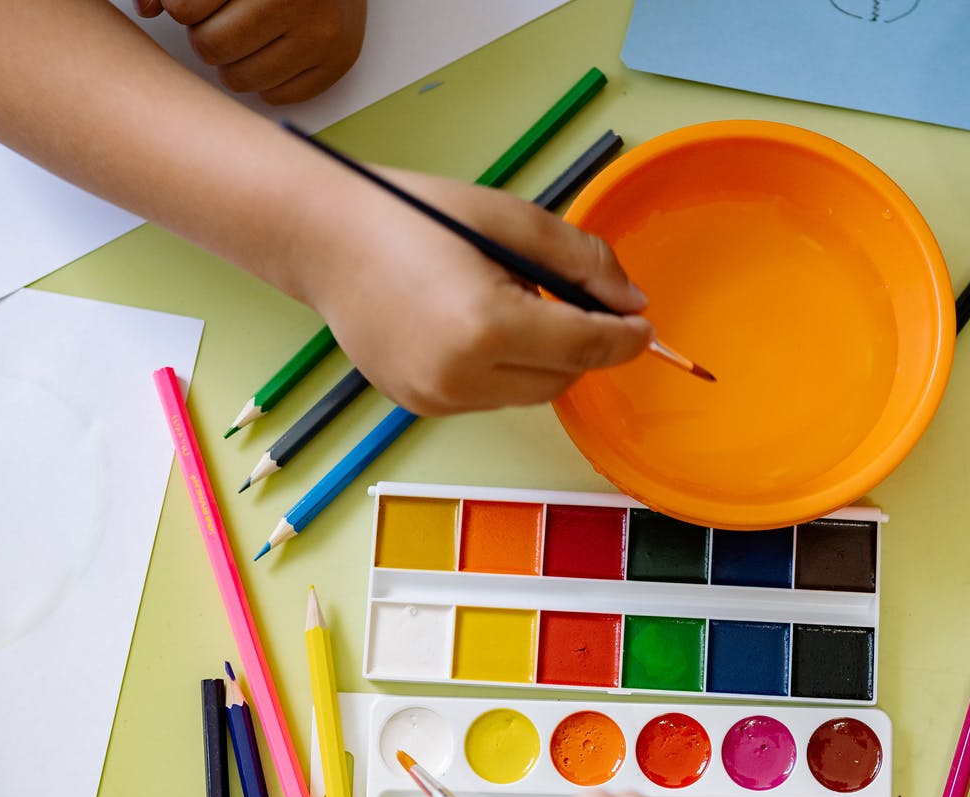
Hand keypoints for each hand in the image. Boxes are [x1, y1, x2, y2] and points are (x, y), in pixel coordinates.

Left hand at [136, 0, 364, 104]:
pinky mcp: (338, 60)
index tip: (200, 2)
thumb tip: (144, 6)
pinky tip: (274, 51)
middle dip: (207, 35)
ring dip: (232, 62)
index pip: (185, 8)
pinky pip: (277, 96)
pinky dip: (266, 80)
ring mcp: (320, 32)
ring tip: (247, 35)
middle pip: (211, 46)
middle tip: (223, 20)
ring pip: (239, 79)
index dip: (183, 7)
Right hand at [292, 169, 651, 415]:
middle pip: (563, 378)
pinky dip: (502, 368)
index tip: (645, 326)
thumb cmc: (412, 216)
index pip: (586, 346)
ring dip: (541, 358)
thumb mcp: (510, 220)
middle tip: (572, 299)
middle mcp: (461, 377)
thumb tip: (633, 301)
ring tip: (509, 303)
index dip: (625, 337)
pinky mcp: (420, 406)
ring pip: (528, 393)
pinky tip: (473, 325)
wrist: (324, 238)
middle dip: (581, 345)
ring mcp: (436, 399)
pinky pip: (489, 397)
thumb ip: (582, 261)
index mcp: (486, 327)